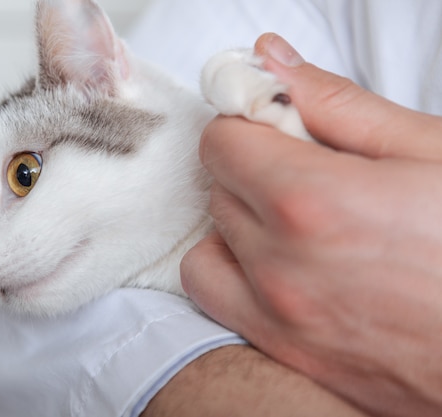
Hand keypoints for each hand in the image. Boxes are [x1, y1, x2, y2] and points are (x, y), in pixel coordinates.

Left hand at [181, 33, 441, 416]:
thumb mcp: (428, 152)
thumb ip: (336, 104)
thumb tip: (270, 58)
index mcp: (311, 203)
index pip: (220, 142)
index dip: (249, 124)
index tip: (279, 128)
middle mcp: (280, 267)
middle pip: (219, 191)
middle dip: (253, 171)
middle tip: (308, 172)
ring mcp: (278, 318)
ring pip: (209, 246)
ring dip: (238, 224)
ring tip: (294, 222)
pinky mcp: (285, 352)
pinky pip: (215, 296)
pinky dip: (233, 273)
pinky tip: (280, 265)